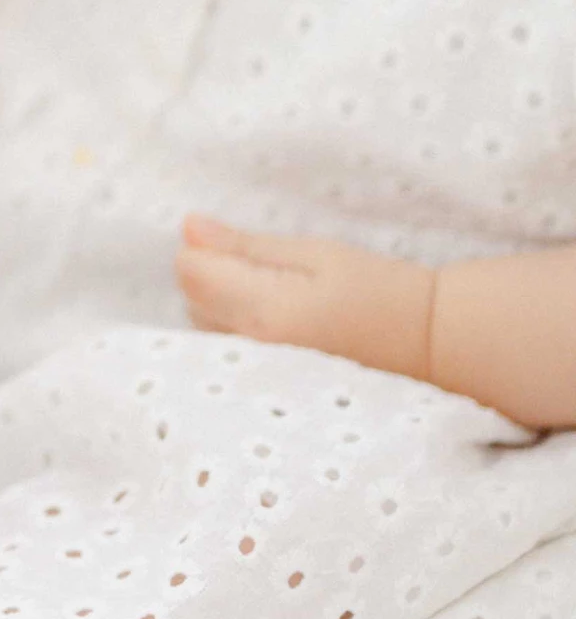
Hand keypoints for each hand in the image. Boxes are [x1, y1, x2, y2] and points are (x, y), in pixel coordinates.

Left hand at [175, 215, 435, 382]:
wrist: (430, 348)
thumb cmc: (377, 290)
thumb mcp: (315, 253)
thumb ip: (246, 246)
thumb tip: (188, 226)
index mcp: (265, 311)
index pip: (190, 272)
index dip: (205, 250)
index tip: (241, 248)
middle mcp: (253, 351)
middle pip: (192, 301)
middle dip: (213, 278)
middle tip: (269, 273)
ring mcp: (259, 378)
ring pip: (206, 330)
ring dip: (223, 308)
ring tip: (280, 301)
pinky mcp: (270, 392)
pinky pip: (228, 355)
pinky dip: (238, 335)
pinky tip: (279, 329)